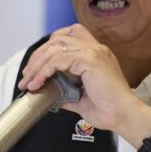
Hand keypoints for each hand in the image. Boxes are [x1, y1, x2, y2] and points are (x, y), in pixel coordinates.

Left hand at [17, 24, 146, 132]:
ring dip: (37, 65)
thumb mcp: (80, 98)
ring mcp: (93, 51)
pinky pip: (58, 59)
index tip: (36, 67)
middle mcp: (95, 48)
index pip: (67, 36)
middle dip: (37, 57)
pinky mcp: (89, 59)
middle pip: (57, 39)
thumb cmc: (108, 109)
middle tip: (27, 76)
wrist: (123, 115)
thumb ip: (65, 92)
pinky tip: (38, 83)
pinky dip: (44, 71)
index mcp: (95, 54)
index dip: (48, 47)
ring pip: (54, 47)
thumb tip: (49, 93)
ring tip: (28, 82)